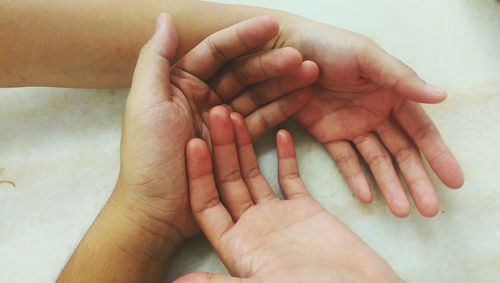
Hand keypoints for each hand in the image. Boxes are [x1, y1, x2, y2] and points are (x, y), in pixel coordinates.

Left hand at [115, 14, 317, 242]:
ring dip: (282, 83)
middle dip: (270, 63)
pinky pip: (261, 121)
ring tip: (310, 73)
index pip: (216, 52)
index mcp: (179, 83)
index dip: (243, 37)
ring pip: (256, 94)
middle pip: (241, 72)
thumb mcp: (145, 104)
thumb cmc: (149, 158)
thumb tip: (165, 17)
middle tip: (300, 58)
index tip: (272, 25)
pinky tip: (302, 97)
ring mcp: (220, 121)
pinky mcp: (234, 143)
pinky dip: (281, 109)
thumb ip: (155, 58)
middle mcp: (202, 97)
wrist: (157, 212)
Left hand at [176, 106, 400, 282]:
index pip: (207, 204)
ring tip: (237, 114)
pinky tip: (279, 132)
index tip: (192, 142)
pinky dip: (284, 156)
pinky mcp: (305, 210)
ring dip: (245, 146)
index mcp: (236, 246)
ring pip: (254, 175)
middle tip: (216, 112)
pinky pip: (289, 178)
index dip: (197, 174)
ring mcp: (278, 217)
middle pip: (229, 182)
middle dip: (221, 148)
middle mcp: (252, 228)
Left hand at [272, 19, 463, 216]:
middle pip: (402, 153)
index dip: (437, 155)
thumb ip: (399, 77)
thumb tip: (440, 95)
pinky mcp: (328, 133)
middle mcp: (376, 113)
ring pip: (376, 161)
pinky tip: (368, 197)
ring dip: (389, 186)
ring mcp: (352, 125)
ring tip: (401, 212)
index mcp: (392, 94)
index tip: (454, 181)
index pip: (420, 130)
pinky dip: (356, 178)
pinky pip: (345, 159)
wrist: (285, 52)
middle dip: (416, 180)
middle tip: (430, 210)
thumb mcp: (366, 56)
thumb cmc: (329, 46)